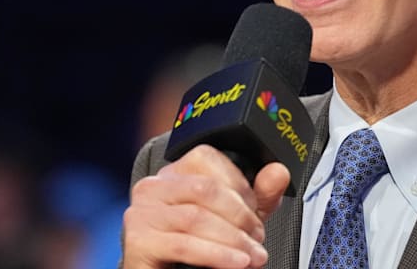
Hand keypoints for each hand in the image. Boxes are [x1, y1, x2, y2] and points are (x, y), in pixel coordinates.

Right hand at [122, 145, 291, 268]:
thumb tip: (278, 172)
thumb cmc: (199, 245)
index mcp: (175, 172)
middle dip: (240, 216)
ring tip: (253, 256)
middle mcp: (154, 186)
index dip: (240, 185)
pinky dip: (216, 254)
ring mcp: (142, 211)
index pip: (207, 158)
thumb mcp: (237, 217)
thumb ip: (259, 193)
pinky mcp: (138, 240)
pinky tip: (236, 262)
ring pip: (196, 217)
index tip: (258, 210)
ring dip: (233, 239)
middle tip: (258, 238)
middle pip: (205, 189)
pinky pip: (183, 244)